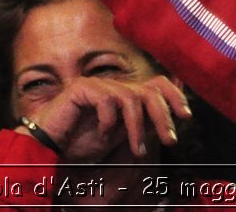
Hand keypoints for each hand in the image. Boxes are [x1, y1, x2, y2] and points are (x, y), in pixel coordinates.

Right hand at [22, 73, 189, 161]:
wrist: (48, 149)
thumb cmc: (81, 144)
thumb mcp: (120, 137)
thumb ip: (142, 125)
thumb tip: (170, 117)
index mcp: (125, 94)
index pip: (157, 84)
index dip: (175, 95)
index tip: (186, 116)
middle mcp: (114, 85)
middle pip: (150, 89)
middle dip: (164, 115)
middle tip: (171, 139)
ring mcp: (98, 85)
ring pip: (131, 98)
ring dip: (138, 128)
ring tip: (138, 151)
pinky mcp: (82, 88)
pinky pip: (107, 100)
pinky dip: (109, 121)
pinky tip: (103, 135)